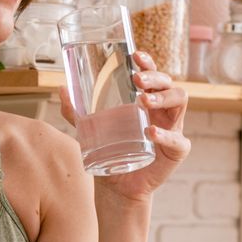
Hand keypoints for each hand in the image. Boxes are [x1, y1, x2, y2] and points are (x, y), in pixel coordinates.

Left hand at [56, 49, 190, 206]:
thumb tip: (62, 89)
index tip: (135, 56)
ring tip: (143, 100)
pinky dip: (166, 135)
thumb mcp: (90, 131)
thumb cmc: (109, 152)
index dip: (147, 62)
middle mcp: (163, 110)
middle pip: (168, 83)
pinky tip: (151, 132)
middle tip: (137, 79)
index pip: (153, 75)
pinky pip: (178, 139)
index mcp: (147, 100)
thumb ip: (76, 112)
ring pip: (180, 101)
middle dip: (155, 77)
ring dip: (163, 97)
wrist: (117, 186)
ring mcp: (173, 128)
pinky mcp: (177, 150)